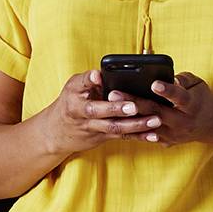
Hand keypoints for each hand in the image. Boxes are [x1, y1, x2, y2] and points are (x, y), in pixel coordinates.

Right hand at [35, 69, 161, 158]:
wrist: (57, 132)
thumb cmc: (69, 103)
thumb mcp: (72, 88)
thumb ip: (87, 80)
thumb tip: (99, 73)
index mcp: (75, 100)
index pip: (82, 89)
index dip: (91, 82)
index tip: (99, 76)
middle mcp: (84, 116)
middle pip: (101, 113)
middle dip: (118, 110)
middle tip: (135, 105)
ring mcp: (95, 129)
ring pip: (116, 128)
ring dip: (136, 125)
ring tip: (155, 120)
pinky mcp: (104, 137)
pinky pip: (123, 137)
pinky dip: (139, 137)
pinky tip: (154, 135)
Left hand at [122, 72, 212, 145]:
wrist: (211, 123)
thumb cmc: (200, 96)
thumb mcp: (197, 84)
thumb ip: (183, 79)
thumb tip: (168, 77)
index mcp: (193, 105)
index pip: (180, 97)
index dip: (167, 91)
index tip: (154, 84)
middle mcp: (183, 122)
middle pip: (156, 111)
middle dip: (134, 102)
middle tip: (113, 93)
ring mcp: (173, 134)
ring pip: (147, 125)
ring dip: (127, 116)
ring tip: (109, 106)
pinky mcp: (165, 141)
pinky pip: (145, 134)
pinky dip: (130, 127)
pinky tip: (113, 119)